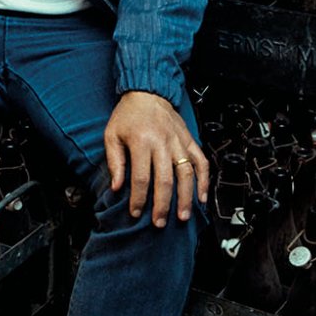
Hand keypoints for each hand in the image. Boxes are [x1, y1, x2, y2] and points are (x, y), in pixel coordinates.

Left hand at [104, 91, 207, 229]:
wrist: (148, 92)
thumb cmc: (127, 115)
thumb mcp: (112, 135)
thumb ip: (114, 162)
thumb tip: (116, 187)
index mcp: (141, 141)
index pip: (141, 177)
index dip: (138, 198)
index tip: (135, 213)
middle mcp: (163, 142)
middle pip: (165, 179)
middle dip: (163, 205)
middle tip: (160, 223)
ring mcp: (179, 142)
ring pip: (186, 173)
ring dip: (186, 197)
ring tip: (183, 216)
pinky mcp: (189, 140)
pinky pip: (201, 162)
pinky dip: (204, 180)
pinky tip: (202, 197)